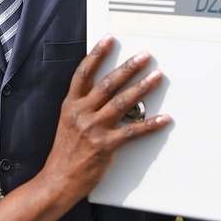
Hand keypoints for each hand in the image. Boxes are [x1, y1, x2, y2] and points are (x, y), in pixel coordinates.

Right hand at [40, 34, 169, 201]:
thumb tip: (107, 94)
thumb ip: (83, 107)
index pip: (84, 73)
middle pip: (108, 84)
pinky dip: (150, 124)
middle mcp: (81, 113)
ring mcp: (93, 129)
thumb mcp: (67, 123)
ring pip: (122, 102)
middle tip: (144, 56)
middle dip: (128, 68)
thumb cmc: (65, 154)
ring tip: (156, 77)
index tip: (109, 40)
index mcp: (70, 105)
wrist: (57, 180)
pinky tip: (162, 118)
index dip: (97, 54)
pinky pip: (132, 131)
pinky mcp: (106, 146)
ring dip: (142, 88)